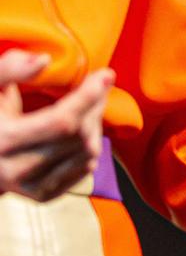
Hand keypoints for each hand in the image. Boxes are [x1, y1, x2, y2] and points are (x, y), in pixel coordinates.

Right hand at [0, 51, 113, 202]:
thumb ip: (10, 68)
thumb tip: (44, 61)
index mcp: (3, 141)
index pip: (61, 122)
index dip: (88, 96)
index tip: (106, 74)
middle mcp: (16, 170)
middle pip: (78, 137)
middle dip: (95, 106)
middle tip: (98, 86)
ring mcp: (30, 187)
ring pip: (86, 154)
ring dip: (96, 125)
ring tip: (88, 106)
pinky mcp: (42, 195)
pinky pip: (84, 171)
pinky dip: (90, 147)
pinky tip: (82, 131)